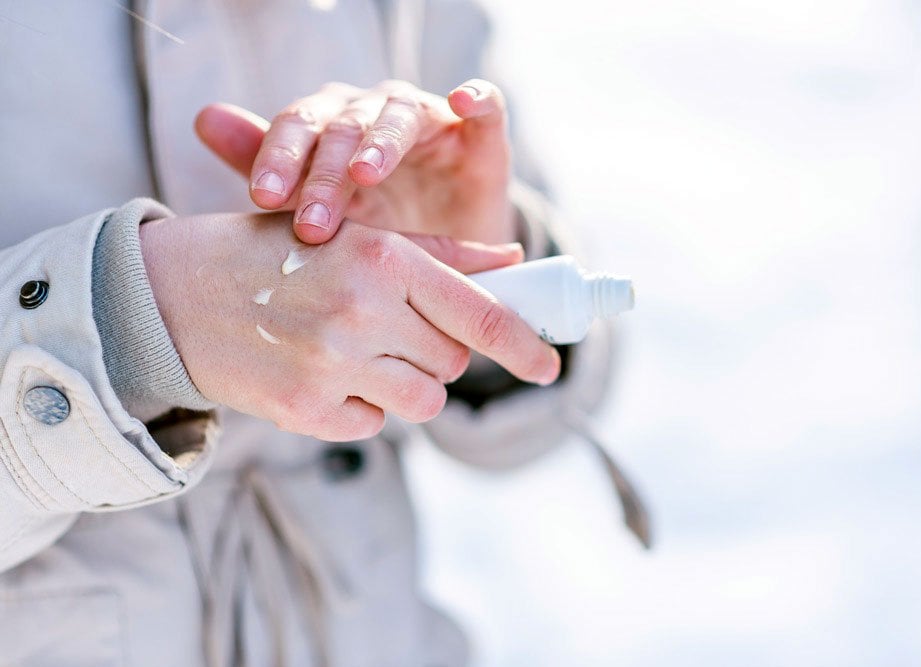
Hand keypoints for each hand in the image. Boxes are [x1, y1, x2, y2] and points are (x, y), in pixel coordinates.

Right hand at [140, 214, 559, 440]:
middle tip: (394, 330)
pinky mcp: (305, 410)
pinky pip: (372, 424)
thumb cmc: (273, 256)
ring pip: (422, 399)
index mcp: (383, 259)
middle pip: (452, 362)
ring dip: (406, 384)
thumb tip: (510, 260)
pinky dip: (360, 406)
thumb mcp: (353, 236)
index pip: (479, 314)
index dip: (524, 346)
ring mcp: (332, 366)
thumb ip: (439, 252)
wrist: (172, 294)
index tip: (549, 368)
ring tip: (359, 353)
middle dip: (437, 351)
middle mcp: (362, 312)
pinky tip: (321, 374)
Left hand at [195, 79, 515, 245]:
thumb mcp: (318, 207)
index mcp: (332, 125)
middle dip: (324, 174)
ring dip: (382, 140)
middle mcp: (376, 113)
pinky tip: (460, 100)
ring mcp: (429, 120)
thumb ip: (264, 164)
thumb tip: (205, 117)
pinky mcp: (480, 135)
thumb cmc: (374, 225)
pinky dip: (475, 96)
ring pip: (401, 114)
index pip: (298, 128)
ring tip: (365, 173)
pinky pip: (484, 105)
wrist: (445, 254)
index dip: (279, 157)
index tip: (262, 198)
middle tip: (310, 223)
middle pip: (345, 127)